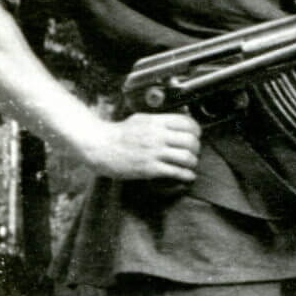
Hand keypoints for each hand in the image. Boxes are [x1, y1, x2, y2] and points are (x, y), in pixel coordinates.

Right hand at [74, 112, 201, 182]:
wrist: (99, 146)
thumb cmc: (119, 134)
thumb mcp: (141, 119)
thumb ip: (160, 121)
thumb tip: (180, 122)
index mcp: (156, 122)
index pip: (187, 123)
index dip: (196, 131)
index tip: (196, 136)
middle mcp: (157, 136)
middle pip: (191, 141)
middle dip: (196, 148)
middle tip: (193, 152)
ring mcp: (153, 153)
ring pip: (186, 157)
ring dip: (193, 162)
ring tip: (190, 164)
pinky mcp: (149, 168)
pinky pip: (175, 172)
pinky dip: (186, 175)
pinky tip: (187, 176)